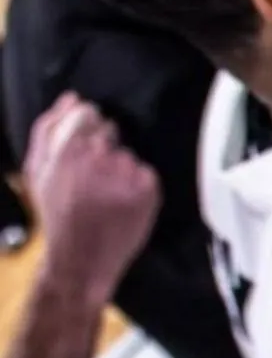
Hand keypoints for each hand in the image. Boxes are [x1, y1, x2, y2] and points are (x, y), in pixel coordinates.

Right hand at [24, 94, 158, 298]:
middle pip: (110, 131)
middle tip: (93, 178)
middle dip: (102, 148)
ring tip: (106, 193)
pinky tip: (122, 201)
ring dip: (120, 168)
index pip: (87, 114)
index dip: (87, 127)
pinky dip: (138, 183)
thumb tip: (70, 98)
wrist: (80, 260)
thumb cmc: (57, 213)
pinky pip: (146, 171)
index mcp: (66, 153)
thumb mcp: (38, 172)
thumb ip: (48, 130)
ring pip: (127, 153)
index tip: (84, 145)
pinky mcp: (148, 189)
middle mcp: (97, 160)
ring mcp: (124, 175)